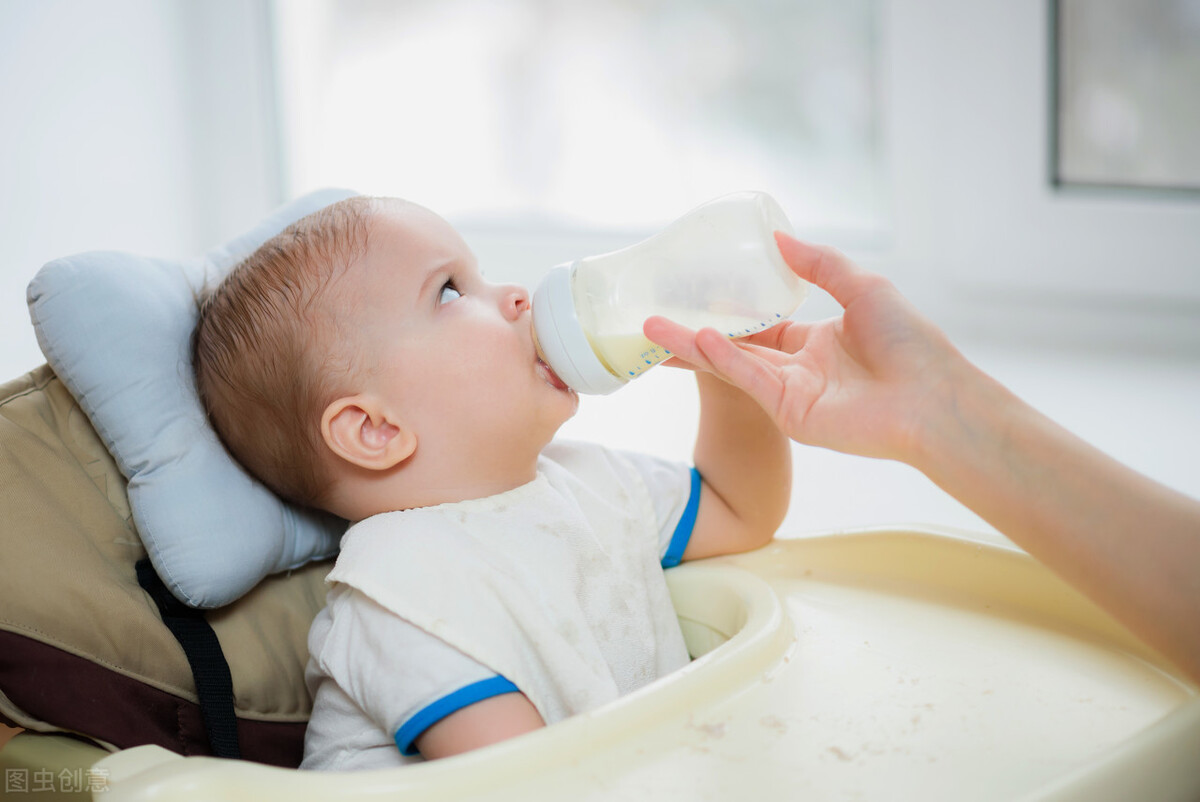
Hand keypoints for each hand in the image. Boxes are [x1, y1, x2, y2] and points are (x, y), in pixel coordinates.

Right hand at [644, 233, 969, 462]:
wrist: (934, 397)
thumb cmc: (909, 342)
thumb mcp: (861, 286)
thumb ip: (818, 263)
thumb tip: (777, 236)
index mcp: (815, 342)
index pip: (760, 325)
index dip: (727, 308)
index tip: (692, 291)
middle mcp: (797, 369)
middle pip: (734, 346)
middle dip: (692, 332)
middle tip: (651, 315)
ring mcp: (789, 394)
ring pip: (731, 364)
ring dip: (690, 346)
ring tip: (650, 328)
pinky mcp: (789, 414)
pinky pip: (749, 380)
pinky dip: (723, 359)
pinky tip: (697, 339)